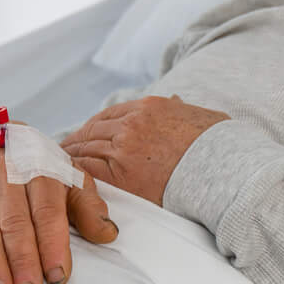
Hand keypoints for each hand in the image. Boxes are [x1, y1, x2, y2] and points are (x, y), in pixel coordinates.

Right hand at [0, 135, 116, 283]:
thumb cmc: (38, 165)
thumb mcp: (68, 176)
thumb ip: (88, 206)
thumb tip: (107, 234)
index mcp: (41, 168)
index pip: (47, 211)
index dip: (52, 245)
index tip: (58, 276)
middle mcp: (7, 173)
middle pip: (15, 223)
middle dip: (23, 262)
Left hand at [62, 95, 229, 206]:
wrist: (227, 170)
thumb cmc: (219, 147)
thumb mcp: (200, 117)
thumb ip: (181, 109)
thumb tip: (176, 103)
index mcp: (149, 106)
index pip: (108, 115)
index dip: (92, 128)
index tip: (82, 137)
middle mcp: (132, 122)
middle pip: (91, 131)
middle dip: (75, 143)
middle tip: (59, 155)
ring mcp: (124, 147)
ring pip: (85, 150)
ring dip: (70, 160)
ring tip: (56, 170)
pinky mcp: (122, 174)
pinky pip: (87, 171)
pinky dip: (73, 174)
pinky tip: (65, 180)